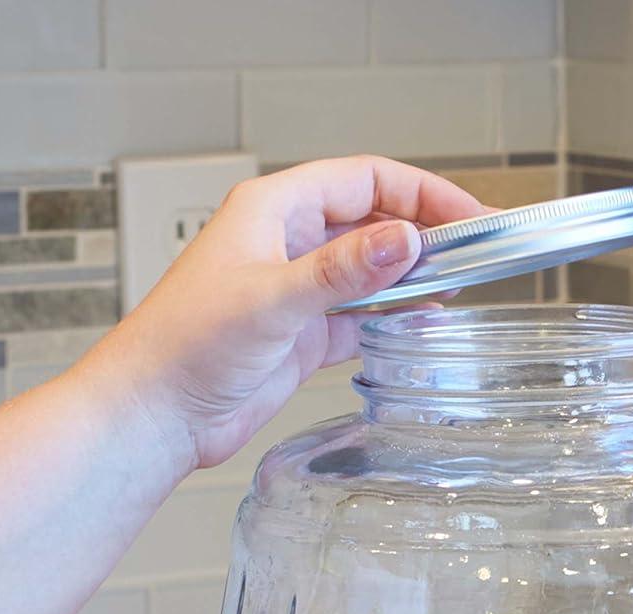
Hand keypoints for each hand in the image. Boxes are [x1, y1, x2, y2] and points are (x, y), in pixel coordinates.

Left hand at [82, 155, 482, 473]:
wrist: (155, 413)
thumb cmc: (185, 346)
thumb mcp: (272, 300)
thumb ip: (343, 271)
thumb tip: (405, 241)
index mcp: (274, 210)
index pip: (365, 180)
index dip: (422, 192)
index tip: (468, 216)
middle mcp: (288, 243)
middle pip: (373, 221)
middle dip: (425, 232)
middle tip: (478, 252)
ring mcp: (297, 290)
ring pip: (371, 270)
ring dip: (412, 277)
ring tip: (461, 286)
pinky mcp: (301, 335)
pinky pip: (360, 316)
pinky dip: (393, 318)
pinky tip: (422, 324)